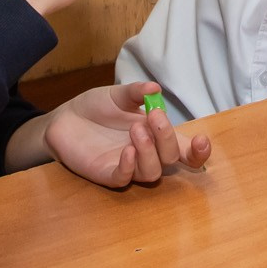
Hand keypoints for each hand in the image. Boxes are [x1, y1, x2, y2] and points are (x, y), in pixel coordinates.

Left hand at [45, 82, 213, 187]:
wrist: (65, 118)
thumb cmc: (96, 108)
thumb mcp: (117, 95)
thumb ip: (135, 92)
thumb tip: (155, 88)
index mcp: (155, 134)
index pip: (184, 149)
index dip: (198, 152)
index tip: (201, 140)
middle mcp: (146, 153)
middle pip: (171, 159)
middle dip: (167, 138)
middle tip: (153, 116)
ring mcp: (128, 166)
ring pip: (152, 172)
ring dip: (149, 151)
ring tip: (135, 129)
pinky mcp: (107, 174)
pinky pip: (125, 179)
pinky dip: (129, 167)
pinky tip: (126, 151)